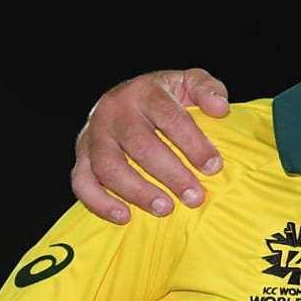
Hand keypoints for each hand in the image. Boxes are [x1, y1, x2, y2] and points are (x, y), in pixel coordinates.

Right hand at [71, 68, 231, 223]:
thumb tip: (220, 109)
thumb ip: (208, 90)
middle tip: (194, 197)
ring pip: (109, 166)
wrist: (126, 96)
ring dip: (138, 192)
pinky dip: (100, 202)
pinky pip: (82, 182)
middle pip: (140, 145)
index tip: (213, 167)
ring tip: (165, 209)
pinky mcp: (81, 154)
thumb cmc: (164, 96)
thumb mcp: (188, 83)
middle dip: (170, 174)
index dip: (193, 144)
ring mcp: (94, 133)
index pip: (170, 117)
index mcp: (144, 91)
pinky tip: (124, 217)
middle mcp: (114, 109)